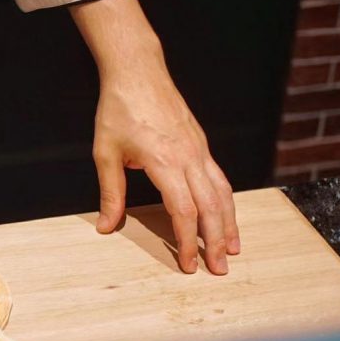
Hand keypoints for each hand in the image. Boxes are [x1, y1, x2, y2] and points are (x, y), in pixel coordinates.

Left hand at [70, 0, 239, 273]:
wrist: (137, 71)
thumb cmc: (119, 109)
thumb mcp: (106, 153)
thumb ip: (110, 193)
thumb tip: (106, 226)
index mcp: (165, 161)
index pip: (183, 210)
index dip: (187, 241)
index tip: (188, 264)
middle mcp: (189, 157)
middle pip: (211, 207)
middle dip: (216, 241)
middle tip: (220, 269)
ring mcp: (199, 149)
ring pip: (223, 193)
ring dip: (229, 223)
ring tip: (233, 248)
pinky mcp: (201, 144)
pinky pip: (219, 178)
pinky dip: (226, 201)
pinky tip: (226, 215)